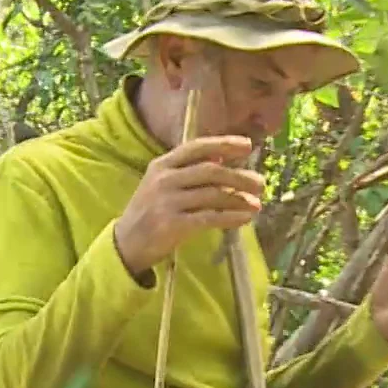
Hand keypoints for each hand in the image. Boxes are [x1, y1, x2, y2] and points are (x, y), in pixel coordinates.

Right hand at [113, 136, 263, 278]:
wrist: (126, 243)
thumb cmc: (151, 211)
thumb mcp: (162, 184)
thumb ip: (188, 170)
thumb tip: (222, 158)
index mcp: (162, 165)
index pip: (197, 147)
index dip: (224, 143)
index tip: (247, 145)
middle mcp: (164, 180)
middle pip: (210, 171)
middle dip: (239, 176)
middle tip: (260, 183)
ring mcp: (167, 202)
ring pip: (213, 195)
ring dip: (239, 199)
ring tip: (256, 204)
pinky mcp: (172, 225)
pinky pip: (210, 218)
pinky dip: (231, 217)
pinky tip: (245, 218)